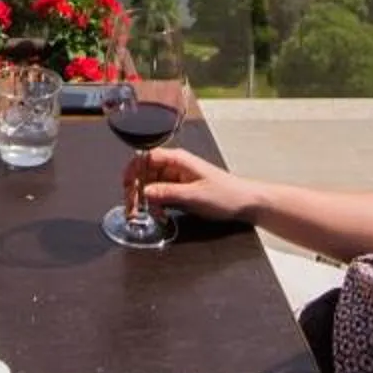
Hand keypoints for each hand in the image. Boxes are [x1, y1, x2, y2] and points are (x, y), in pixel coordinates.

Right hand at [133, 144, 257, 224]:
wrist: (246, 203)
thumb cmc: (226, 194)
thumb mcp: (194, 195)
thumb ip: (167, 193)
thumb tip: (144, 192)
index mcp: (178, 159)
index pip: (146, 157)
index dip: (133, 170)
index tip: (126, 186)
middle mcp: (175, 166)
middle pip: (145, 173)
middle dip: (136, 189)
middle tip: (132, 208)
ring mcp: (177, 179)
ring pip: (151, 186)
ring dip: (145, 200)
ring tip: (145, 214)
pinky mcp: (180, 191)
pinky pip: (160, 196)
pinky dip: (156, 205)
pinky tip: (159, 215)